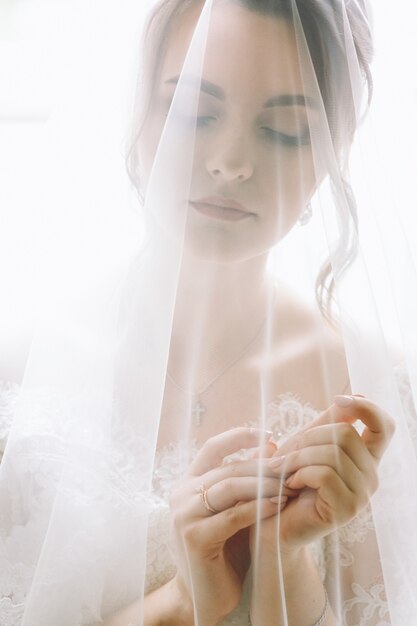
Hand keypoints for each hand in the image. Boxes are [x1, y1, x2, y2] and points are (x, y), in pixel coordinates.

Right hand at [169, 427, 291, 624]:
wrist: (205, 597)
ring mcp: (184, 516)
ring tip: (289, 486)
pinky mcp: (195, 538)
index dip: (240, 436)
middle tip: (290, 467)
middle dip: (262, 467)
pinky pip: (233, 515)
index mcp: (188, 483)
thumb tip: (270, 446)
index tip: (269, 434)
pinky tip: (279, 505)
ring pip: (229, 487)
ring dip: (264, 485)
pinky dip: (259, 507)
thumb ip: (246, 481)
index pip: (212, 448)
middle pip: (227, 468)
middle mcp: (181, 494)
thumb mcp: (234, 508)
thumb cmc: (224, 550)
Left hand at [251, 395, 395, 556]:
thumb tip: (359, 394)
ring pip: (332, 453)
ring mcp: (362, 494)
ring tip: (283, 469)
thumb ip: (330, 422)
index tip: (339, 400)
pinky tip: (290, 484)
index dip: (366, 407)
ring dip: (297, 457)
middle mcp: (371, 476)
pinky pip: (324, 474)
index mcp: (365, 458)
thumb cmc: (288, 480)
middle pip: (345, 433)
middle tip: (287, 453)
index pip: (384, 426)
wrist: (272, 521)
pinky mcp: (346, 509)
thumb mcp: (308, 444)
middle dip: (308, 437)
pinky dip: (299, 474)